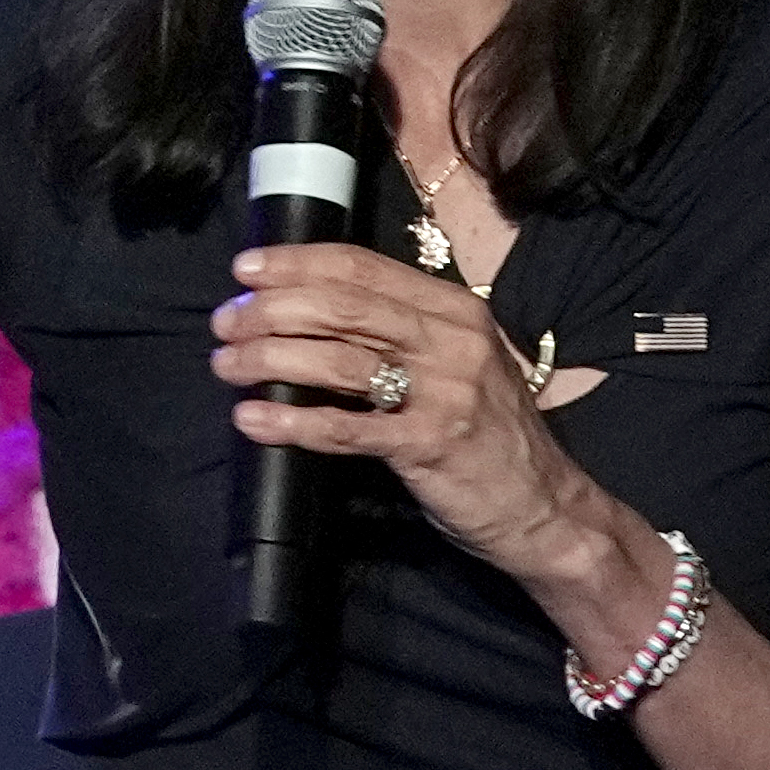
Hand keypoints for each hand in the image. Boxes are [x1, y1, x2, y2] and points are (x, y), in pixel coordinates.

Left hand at [215, 239, 602, 579]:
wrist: (545, 506)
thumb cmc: (487, 433)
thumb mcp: (457, 363)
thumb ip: (400, 333)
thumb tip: (308, 312)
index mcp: (455, 309)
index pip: (362, 268)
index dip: (296, 263)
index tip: (246, 270)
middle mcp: (452, 341)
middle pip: (342, 307)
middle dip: (271, 309)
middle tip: (224, 323)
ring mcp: (444, 393)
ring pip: (337, 361)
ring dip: (269, 359)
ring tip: (227, 365)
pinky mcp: (429, 445)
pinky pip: (345, 428)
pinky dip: (291, 422)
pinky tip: (253, 420)